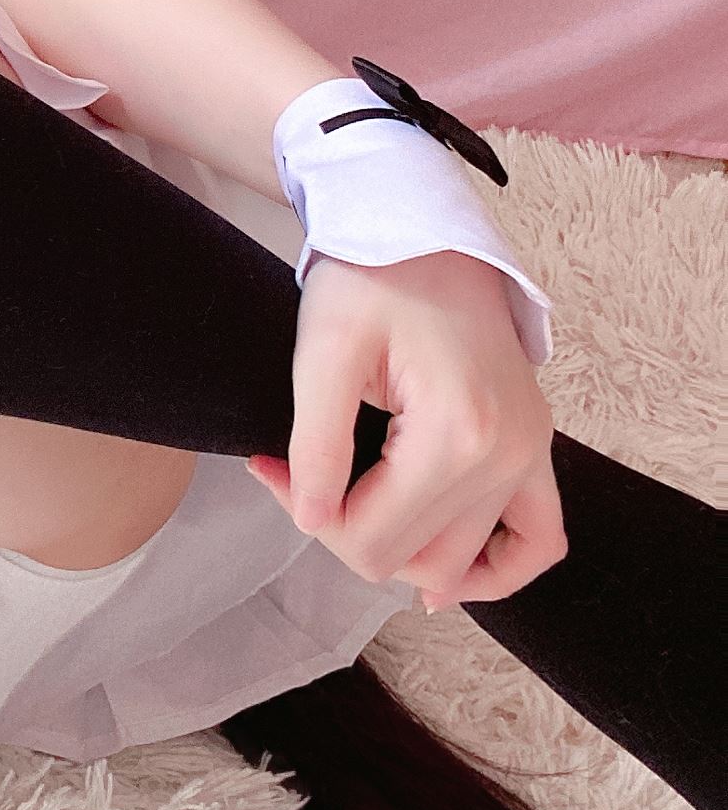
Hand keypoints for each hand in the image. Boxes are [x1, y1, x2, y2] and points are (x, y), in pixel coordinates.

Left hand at [248, 249, 564, 606]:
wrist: (427, 234)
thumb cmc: (371, 280)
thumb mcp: (323, 352)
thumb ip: (317, 446)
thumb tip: (314, 522)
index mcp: (458, 436)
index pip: (373, 541)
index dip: (310, 517)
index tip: (271, 467)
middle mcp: (509, 458)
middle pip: (412, 559)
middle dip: (343, 525)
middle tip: (298, 471)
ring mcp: (532, 455)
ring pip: (461, 563)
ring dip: (399, 546)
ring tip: (350, 496)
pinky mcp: (536, 447)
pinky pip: (538, 539)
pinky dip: (495, 567)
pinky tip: (446, 576)